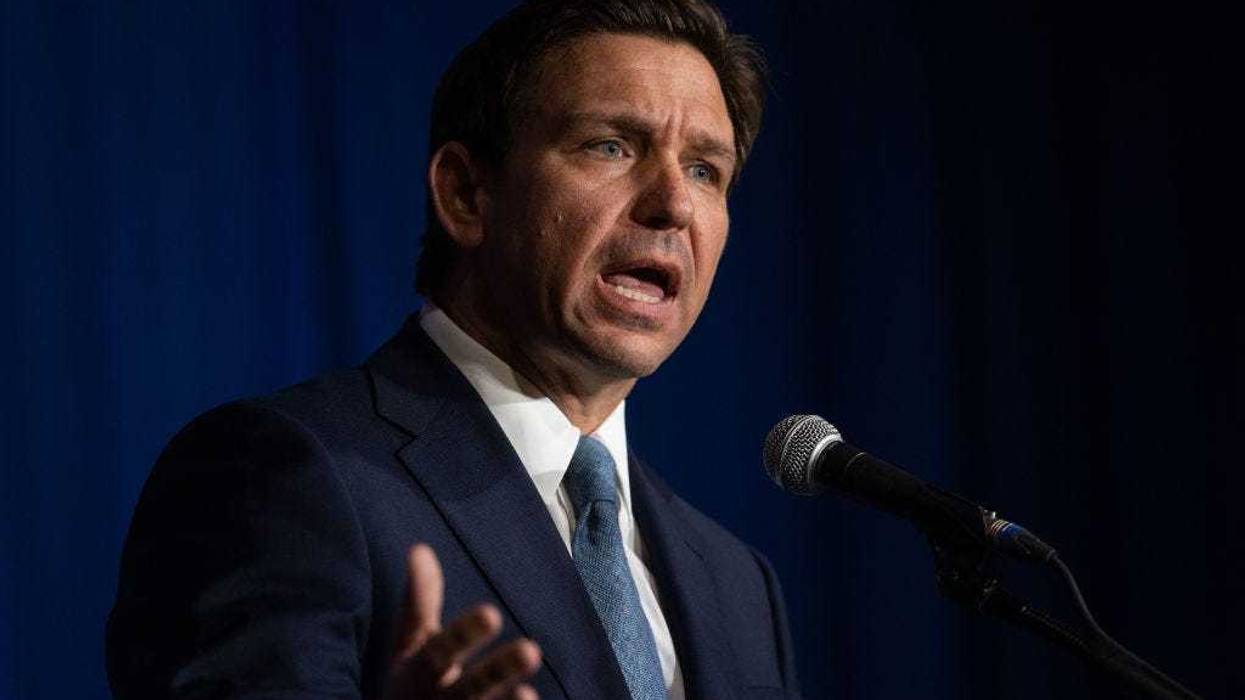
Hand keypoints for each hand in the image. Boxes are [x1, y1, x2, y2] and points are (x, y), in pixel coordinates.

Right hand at [383, 544, 541, 699]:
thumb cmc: (410, 685)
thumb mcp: (409, 646)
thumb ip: (418, 603)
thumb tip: (419, 548)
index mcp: (420, 671)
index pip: (441, 648)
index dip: (464, 633)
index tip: (492, 613)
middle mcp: (436, 699)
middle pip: (470, 687)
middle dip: (498, 671)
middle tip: (532, 650)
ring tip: (529, 695)